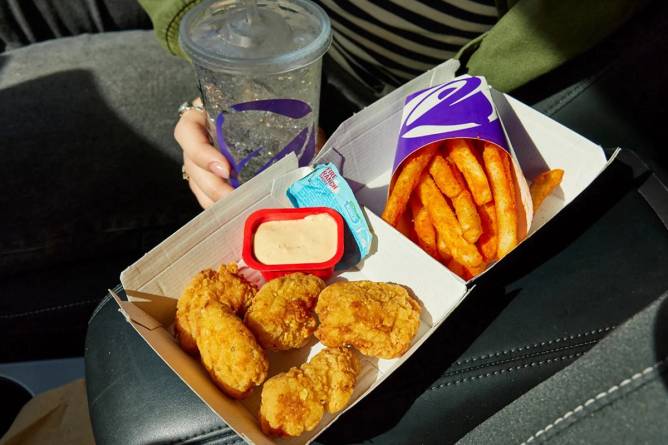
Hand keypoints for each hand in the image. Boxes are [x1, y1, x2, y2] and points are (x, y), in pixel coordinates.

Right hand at [175, 98, 327, 208]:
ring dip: (216, 200)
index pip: (187, 131)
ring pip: (198, 185)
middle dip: (213, 186)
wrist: (278, 110)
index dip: (200, 152)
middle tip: (235, 199)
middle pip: (191, 166)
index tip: (225, 168)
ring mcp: (203, 161)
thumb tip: (314, 157)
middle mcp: (200, 139)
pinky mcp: (213, 178)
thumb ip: (288, 125)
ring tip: (238, 211)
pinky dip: (222, 207)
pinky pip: (208, 195)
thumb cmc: (273, 107)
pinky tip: (236, 215)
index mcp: (206, 115)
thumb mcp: (276, 109)